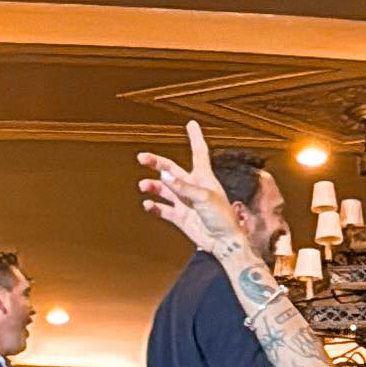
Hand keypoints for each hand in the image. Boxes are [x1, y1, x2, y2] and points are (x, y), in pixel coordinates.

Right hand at [137, 119, 237, 249]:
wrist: (223, 242)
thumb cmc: (222, 217)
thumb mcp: (204, 197)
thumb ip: (182, 186)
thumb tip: (163, 176)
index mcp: (204, 177)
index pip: (199, 152)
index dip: (195, 137)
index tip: (191, 124)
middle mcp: (193, 187)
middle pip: (172, 170)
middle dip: (156, 163)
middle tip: (142, 158)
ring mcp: (185, 202)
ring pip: (164, 189)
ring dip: (153, 186)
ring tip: (143, 186)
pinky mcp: (180, 217)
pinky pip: (163, 209)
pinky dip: (154, 206)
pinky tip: (148, 204)